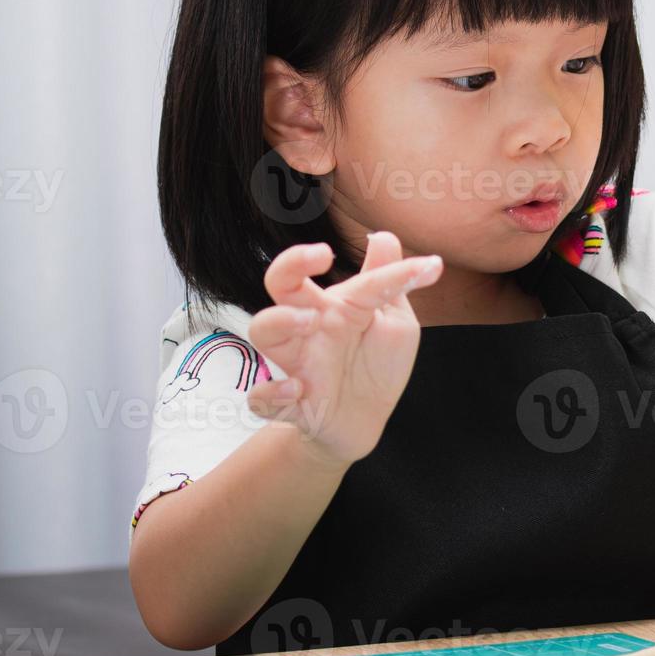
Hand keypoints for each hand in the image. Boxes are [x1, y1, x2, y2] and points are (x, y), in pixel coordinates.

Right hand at [243, 231, 442, 465]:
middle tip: (319, 259)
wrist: (367, 419)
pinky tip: (296, 390)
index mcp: (332, 304)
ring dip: (280, 320)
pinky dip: (272, 394)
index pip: (325, 271)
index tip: (377, 254)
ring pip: (263, 330)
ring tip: (309, 322)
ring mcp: (296, 363)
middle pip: (279, 283)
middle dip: (290, 266)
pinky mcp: (291, 405)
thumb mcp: (394, 321)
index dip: (348, 256)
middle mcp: (308, 327)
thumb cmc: (376, 362)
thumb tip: (385, 235)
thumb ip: (389, 284)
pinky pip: (260, 397)